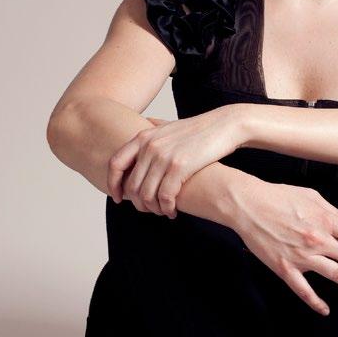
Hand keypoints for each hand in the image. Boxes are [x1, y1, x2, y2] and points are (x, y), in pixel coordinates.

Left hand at [107, 106, 242, 217]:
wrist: (224, 126)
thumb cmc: (199, 130)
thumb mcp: (170, 126)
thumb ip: (155, 129)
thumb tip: (145, 123)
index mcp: (143, 137)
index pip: (115, 164)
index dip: (112, 184)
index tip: (118, 198)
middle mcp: (149, 146)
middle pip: (131, 185)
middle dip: (138, 203)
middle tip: (148, 211)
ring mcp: (163, 156)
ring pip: (146, 194)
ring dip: (153, 209)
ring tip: (163, 212)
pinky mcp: (179, 167)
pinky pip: (164, 197)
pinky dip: (166, 208)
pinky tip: (173, 211)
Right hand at [232, 180, 337, 314]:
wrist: (248, 206)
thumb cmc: (279, 197)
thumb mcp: (313, 198)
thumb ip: (336, 213)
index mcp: (326, 220)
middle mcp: (317, 240)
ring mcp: (301, 256)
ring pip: (336, 275)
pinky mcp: (285, 268)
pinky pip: (304, 290)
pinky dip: (315, 302)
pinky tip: (326, 309)